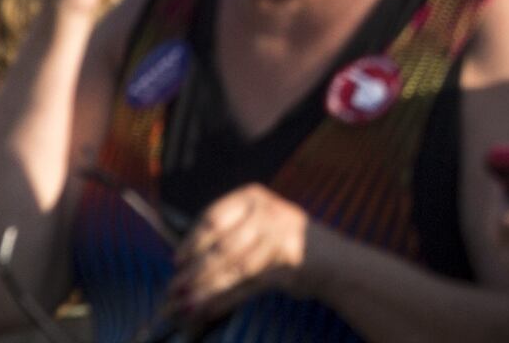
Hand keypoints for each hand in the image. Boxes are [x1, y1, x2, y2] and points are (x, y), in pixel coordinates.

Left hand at [170, 185, 317, 320]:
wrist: (335, 261)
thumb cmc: (286, 242)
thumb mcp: (259, 224)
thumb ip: (226, 235)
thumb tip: (183, 264)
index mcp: (253, 197)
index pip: (212, 218)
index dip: (191, 243)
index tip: (176, 262)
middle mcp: (267, 213)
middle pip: (221, 247)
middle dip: (193, 273)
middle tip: (173, 292)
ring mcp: (280, 238)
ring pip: (232, 269)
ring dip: (205, 290)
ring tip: (184, 307)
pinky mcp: (288, 266)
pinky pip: (247, 286)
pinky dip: (225, 300)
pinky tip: (207, 310)